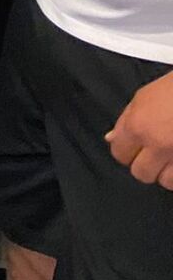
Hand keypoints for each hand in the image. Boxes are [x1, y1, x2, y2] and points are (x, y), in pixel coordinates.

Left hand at [107, 70, 172, 188]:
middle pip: (141, 173)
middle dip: (147, 166)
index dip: (126, 151)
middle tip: (156, 155)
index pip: (119, 154)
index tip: (134, 148)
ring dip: (169, 173)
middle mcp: (157, 144)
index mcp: (138, 126)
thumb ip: (125, 121)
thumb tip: (111, 139)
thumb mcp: (143, 97)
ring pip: (166, 182)